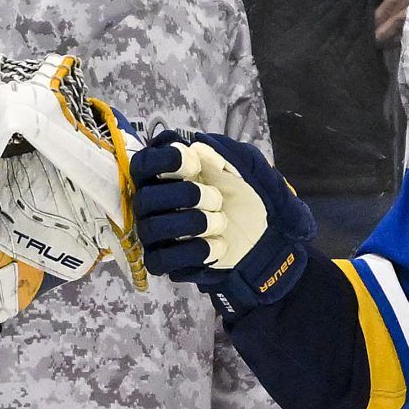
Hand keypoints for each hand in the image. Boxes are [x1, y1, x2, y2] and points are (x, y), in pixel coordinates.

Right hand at [129, 131, 317, 308]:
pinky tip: (218, 245)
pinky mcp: (165, 260)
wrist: (265, 234)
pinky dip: (193, 251)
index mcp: (167, 174)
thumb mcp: (241, 166)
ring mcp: (157, 233)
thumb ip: (220, 153)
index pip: (143, 164)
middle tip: (217, 198)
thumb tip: (196, 148)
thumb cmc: (246, 196)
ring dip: (192, 223)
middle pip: (145, 198)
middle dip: (186, 196)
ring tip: (221, 221)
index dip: (164, 162)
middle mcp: (154, 203)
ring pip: (152, 229)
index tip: (194, 163)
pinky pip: (160, 260)